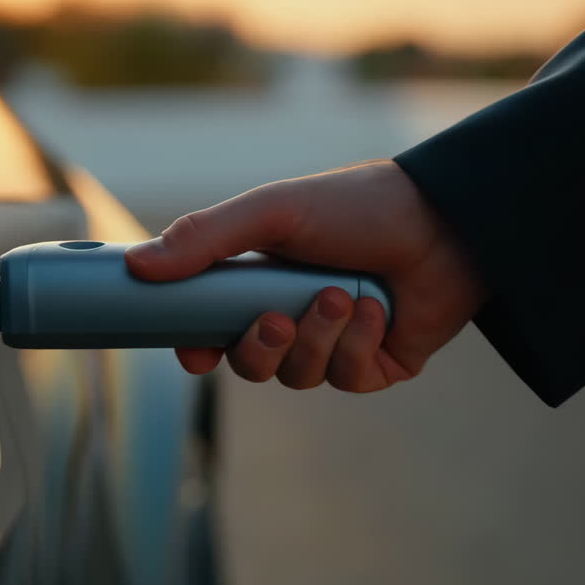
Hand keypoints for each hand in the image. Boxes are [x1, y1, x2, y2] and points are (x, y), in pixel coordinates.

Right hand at [125, 160, 485, 391]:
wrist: (446, 220)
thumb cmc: (357, 205)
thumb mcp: (271, 212)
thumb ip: (204, 238)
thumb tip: (138, 266)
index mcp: (259, 280)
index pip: (211, 330)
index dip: (197, 348)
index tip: (193, 353)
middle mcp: (293, 315)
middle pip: (248, 364)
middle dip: (259, 348)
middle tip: (277, 318)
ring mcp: (333, 343)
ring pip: (295, 375)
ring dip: (316, 339)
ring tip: (343, 296)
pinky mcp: (374, 365)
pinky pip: (344, 378)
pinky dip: (356, 344)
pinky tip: (375, 309)